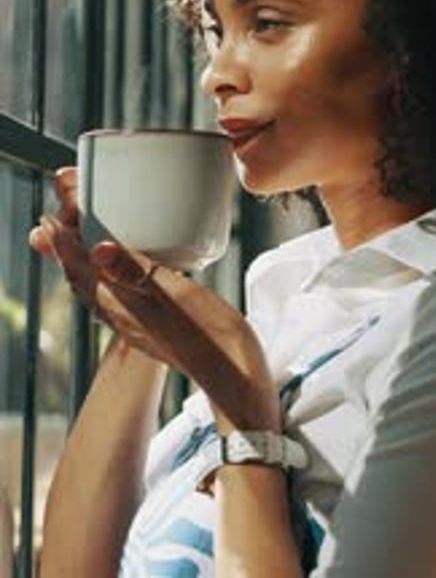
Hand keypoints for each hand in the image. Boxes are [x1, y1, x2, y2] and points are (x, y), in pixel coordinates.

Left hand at [29, 168, 279, 434]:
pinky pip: (112, 294)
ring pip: (94, 286)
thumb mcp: (177, 294)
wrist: (235, 374)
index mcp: (121, 303)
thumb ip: (137, 270)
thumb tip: (97, 249)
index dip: (63, 234)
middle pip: (79, 275)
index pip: (77, 263)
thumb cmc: (211, 334)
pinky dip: (104, 273)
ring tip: (80, 236)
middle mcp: (119, 314)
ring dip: (81, 259)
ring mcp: (133, 322)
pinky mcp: (149, 324)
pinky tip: (120, 266)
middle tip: (59, 215)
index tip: (57, 204)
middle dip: (66, 244)